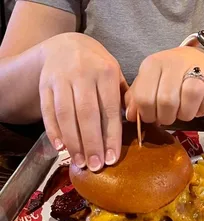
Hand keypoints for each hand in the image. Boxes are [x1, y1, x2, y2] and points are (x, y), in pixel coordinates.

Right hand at [39, 33, 127, 170]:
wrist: (66, 45)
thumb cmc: (97, 66)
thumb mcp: (115, 74)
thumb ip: (124, 97)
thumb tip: (133, 123)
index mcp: (106, 72)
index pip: (109, 110)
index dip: (110, 137)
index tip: (111, 159)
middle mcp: (83, 74)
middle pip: (87, 115)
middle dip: (91, 144)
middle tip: (95, 167)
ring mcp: (60, 79)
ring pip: (65, 115)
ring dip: (73, 142)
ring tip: (80, 162)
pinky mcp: (44, 85)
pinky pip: (47, 111)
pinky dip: (53, 131)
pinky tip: (60, 148)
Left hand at [125, 46, 203, 124]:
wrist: (199, 60)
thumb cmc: (168, 76)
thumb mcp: (148, 83)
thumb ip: (136, 99)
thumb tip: (131, 116)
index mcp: (152, 64)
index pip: (144, 98)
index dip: (147, 115)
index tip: (152, 117)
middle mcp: (174, 62)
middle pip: (167, 101)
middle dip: (167, 117)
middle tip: (169, 116)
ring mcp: (198, 66)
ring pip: (190, 96)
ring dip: (186, 114)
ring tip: (184, 112)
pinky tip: (199, 106)